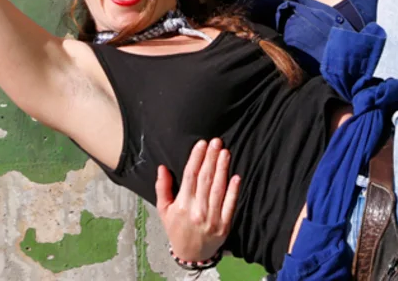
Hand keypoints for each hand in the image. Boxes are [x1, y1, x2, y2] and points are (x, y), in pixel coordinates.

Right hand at [155, 138, 239, 263]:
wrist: (191, 255)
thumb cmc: (176, 230)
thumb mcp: (164, 210)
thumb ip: (162, 188)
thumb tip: (162, 167)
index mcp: (182, 205)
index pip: (190, 176)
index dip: (196, 158)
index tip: (201, 144)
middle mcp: (197, 211)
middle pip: (205, 179)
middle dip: (211, 158)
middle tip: (216, 142)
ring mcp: (212, 218)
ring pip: (218, 188)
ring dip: (222, 169)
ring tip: (225, 153)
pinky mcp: (224, 225)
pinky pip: (230, 205)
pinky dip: (233, 190)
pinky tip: (236, 176)